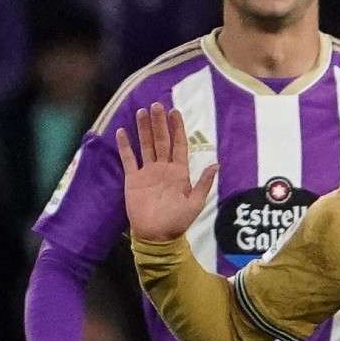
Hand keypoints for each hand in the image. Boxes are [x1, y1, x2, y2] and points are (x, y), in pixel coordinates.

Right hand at [116, 104, 218, 243]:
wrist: (156, 235)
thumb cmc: (177, 220)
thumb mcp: (195, 202)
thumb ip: (203, 182)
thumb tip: (216, 164)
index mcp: (179, 171)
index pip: (179, 144)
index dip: (177, 128)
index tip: (175, 112)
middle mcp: (163, 167)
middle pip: (162, 140)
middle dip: (159, 123)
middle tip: (156, 105)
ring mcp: (147, 172)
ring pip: (146, 145)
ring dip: (144, 129)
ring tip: (141, 112)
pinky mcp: (133, 179)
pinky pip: (128, 159)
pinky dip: (125, 146)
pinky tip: (122, 132)